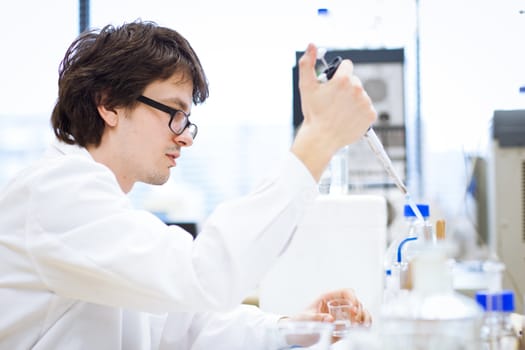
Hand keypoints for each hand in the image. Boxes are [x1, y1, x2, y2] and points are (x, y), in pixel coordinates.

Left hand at [278, 289, 371, 344]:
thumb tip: (330, 319)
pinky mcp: (342, 326)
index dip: (353, 298)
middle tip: (356, 320)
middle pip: (355, 302)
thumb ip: (318, 318)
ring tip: (362, 325)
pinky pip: (357, 323)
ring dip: (364, 317)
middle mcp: (336, 305)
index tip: (354, 309)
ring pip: (359, 312)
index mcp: (327, 298)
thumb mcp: (306, 318)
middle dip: (359, 310)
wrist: (296, 334)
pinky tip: (362, 329)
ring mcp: (340, 315)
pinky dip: (363, 325)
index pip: (345, 292)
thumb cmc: (299, 322)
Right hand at [291, 43, 376, 180]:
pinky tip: (348, 117)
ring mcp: (366, 102)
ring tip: (340, 111)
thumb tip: (311, 45)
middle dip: (345, 88)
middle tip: (333, 102)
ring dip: (352, 100)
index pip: (347, 66)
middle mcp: (357, 89)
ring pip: (360, 95)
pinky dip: (360, 112)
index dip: (338, 75)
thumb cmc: (313, 114)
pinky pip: (367, 108)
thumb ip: (307, 63)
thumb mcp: (306, 86)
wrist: (321, 138)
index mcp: (344, 79)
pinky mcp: (371, 115)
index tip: (333, 85)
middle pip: (354, 81)